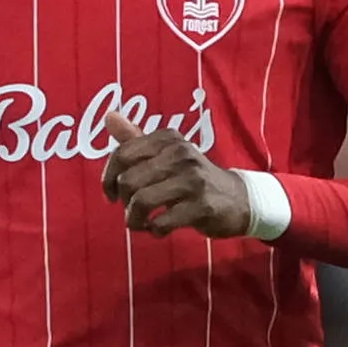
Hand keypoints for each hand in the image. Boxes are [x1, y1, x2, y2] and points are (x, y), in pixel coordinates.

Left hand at [99, 102, 254, 239]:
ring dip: (134, 219)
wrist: (239, 199)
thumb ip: (136, 139)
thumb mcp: (167, 154)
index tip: (111, 194)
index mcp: (168, 139)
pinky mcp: (202, 206)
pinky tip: (159, 229)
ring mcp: (193, 180)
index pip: (122, 154)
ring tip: (141, 223)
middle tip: (132, 210)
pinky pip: (162, 222)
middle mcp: (181, 154)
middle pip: (128, 180)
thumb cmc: (194, 177)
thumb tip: (109, 116)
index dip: (108, 178)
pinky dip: (154, 230)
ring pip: (142, 201)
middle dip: (124, 201)